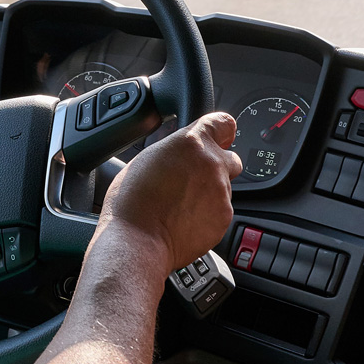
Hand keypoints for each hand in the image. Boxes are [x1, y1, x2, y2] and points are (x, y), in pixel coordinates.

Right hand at [98, 113, 242, 271]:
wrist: (138, 240)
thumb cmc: (132, 201)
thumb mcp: (147, 158)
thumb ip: (174, 151)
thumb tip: (181, 154)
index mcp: (192, 142)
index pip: (223, 123)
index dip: (223, 131)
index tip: (223, 137)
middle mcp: (212, 163)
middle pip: (231, 159)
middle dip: (218, 167)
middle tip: (195, 180)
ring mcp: (221, 192)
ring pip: (224, 188)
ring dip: (210, 193)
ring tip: (181, 206)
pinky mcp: (224, 217)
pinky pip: (221, 211)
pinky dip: (208, 215)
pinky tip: (185, 220)